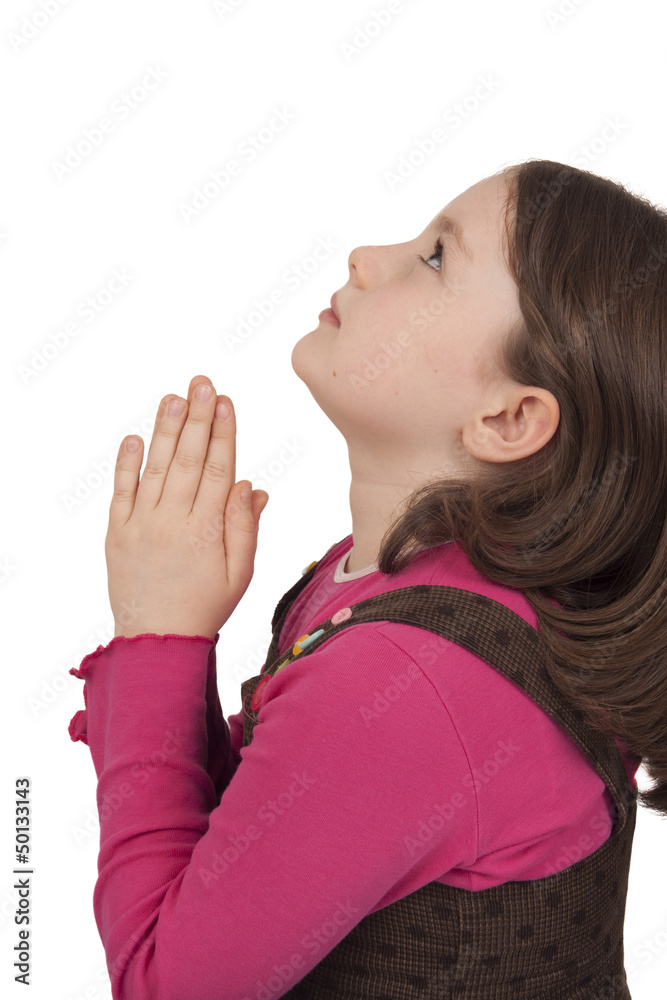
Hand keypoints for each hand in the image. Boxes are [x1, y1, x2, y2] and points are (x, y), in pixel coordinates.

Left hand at [105, 375, 268, 638]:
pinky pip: (121, 491)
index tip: (226, 402)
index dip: (224, 432)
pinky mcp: (117, 533)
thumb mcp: (240, 573)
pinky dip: (126, 463)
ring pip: (156, 467)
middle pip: (189, 459)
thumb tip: (249, 484)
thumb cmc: (205, 606)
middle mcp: (173, 520)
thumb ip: (245, 526)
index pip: (219, 469)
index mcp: (207, 530)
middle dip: (197, 417)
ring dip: (165, 430)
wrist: (157, 641)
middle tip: (201, 383)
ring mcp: (142, 525)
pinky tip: (135, 436)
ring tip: (173, 397)